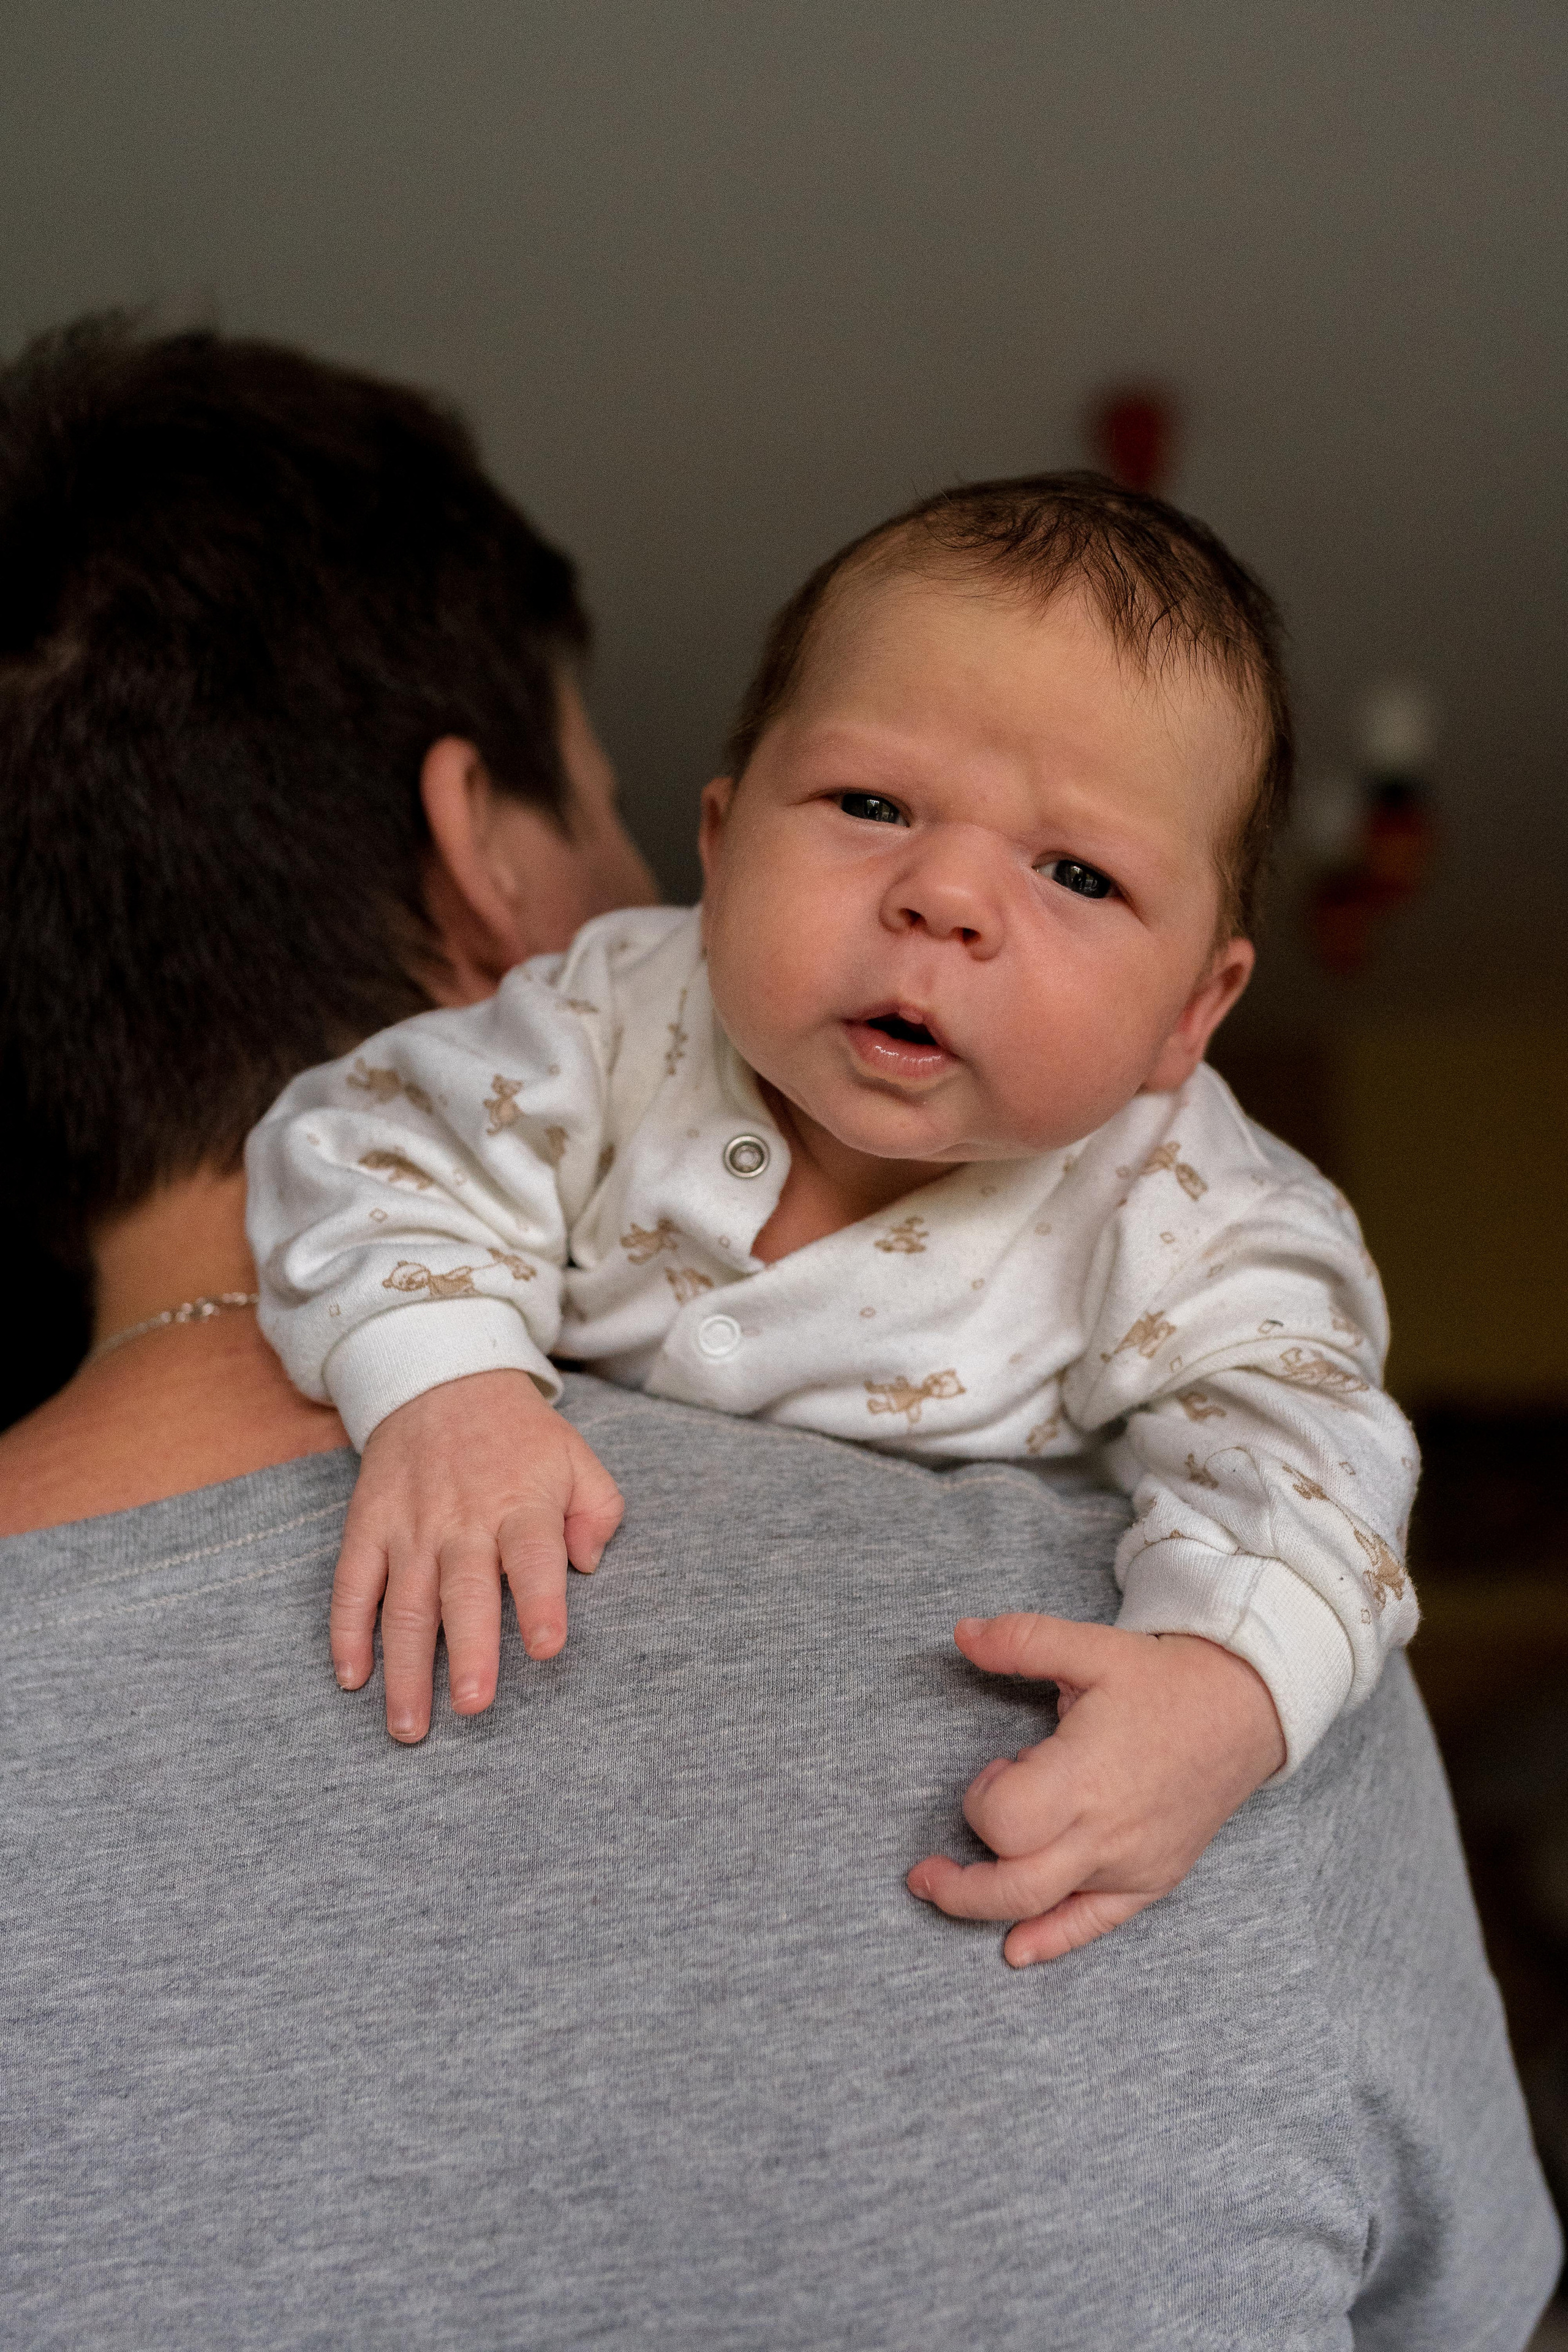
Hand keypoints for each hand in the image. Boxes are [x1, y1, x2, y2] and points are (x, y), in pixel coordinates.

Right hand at [330, 1370, 623, 1742]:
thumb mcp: (576, 1458)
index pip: (533, 1557)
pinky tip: (351, 1677)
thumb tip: (589, 1562)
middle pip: (464, 1592)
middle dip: (468, 1651)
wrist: (441, 1382)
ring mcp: (408, 1527)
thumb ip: (598, 1510)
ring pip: (403, 1604)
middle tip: (473, 1705)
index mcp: (521, 1505)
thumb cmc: (519, 1438)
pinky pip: (351, 1585)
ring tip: (409, 1726)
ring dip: (404, 1668)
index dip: (541, 1602)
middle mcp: (462, 1521)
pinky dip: (346, 1632)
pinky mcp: (367, 1527)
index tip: (546, 1648)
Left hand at [906, 1615, 1285, 1965]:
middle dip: (958, 1886)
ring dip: (991, 1904)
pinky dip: (1050, 1940)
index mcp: (1086, 1775)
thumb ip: (1022, 1641)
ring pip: (1046, 1910)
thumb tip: (961, 1634)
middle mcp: (1106, 1833)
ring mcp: (1130, 1865)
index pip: (1006, 1820)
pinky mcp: (1151, 1880)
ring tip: (953, 1890)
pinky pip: (1095, 1925)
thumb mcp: (1092, 1646)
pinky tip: (1015, 1949)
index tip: (998, 1768)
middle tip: (922, 1873)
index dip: (982, 1799)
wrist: (1244, 1712)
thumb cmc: (1163, 1681)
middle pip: (1015, 1885)